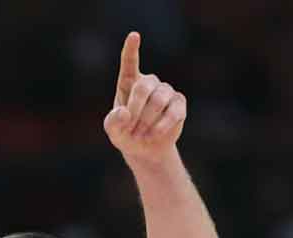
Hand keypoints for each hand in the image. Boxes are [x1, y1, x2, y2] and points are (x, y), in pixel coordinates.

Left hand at [102, 32, 186, 160]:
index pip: (130, 62)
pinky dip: (162, 125)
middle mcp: (148, 82)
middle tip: (131, 128)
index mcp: (128, 82)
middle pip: (144, 86)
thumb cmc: (125, 134)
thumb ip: (113, 122)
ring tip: (141, 134)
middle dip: (136, 109)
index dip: (131, 49)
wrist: (145, 148)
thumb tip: (124, 113)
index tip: (134, 35)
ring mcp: (166, 91)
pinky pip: (174, 111)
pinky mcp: (179, 103)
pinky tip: (155, 134)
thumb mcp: (113, 131)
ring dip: (148, 120)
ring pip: (159, 99)